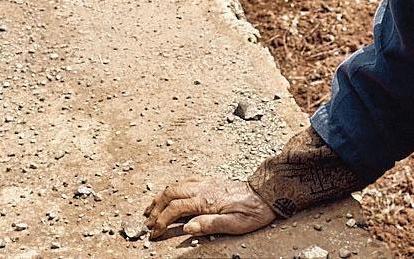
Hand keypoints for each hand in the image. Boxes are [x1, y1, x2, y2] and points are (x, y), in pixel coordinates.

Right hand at [144, 178, 275, 239]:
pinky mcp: (209, 180)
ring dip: (160, 197)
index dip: (161, 221)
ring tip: (150, 209)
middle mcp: (202, 187)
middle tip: (147, 222)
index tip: (153, 232)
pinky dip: (171, 188)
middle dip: (155, 208)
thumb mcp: (235, 225)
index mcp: (205, 200)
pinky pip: (184, 180)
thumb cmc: (252, 212)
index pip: (175, 208)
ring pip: (175, 185)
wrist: (266, 194)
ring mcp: (205, 181)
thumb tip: (187, 228)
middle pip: (170, 193)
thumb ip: (210, 225)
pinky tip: (169, 194)